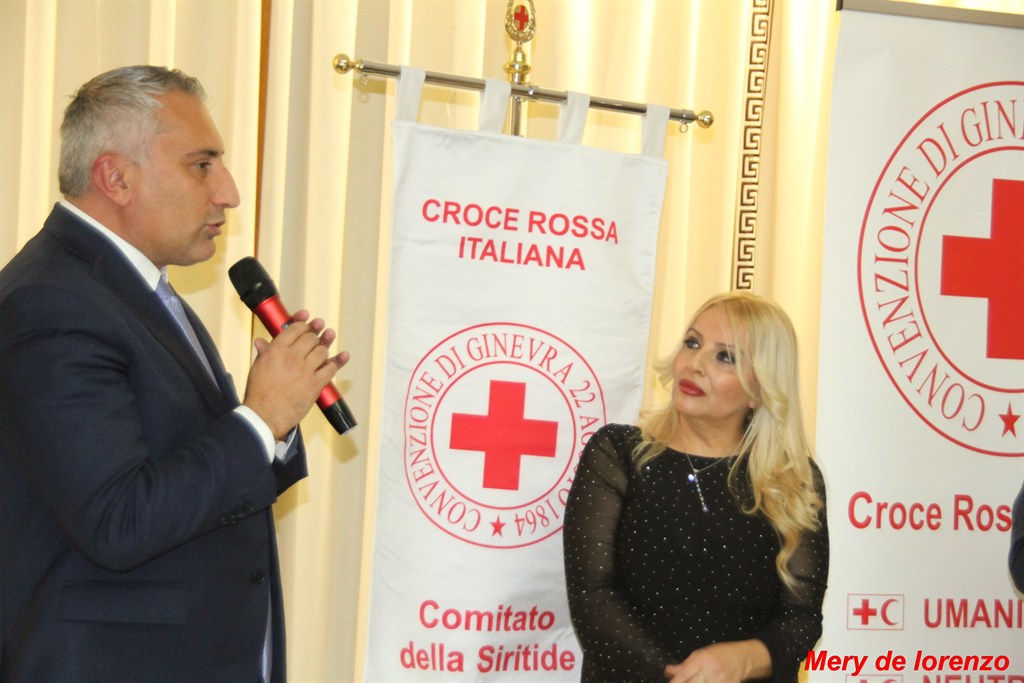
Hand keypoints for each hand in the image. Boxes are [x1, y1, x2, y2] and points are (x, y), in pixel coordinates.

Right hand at [243, 310, 349, 439]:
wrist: (265, 416)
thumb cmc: (259, 394)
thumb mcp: (257, 368)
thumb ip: (264, 353)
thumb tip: (261, 342)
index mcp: (276, 351)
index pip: (294, 329)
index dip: (303, 322)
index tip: (308, 318)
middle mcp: (291, 357)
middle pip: (310, 338)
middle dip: (316, 333)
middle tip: (320, 330)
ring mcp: (305, 370)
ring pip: (322, 351)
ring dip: (325, 347)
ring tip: (325, 344)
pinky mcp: (315, 384)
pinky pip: (330, 368)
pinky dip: (337, 362)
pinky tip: (343, 356)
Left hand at [663, 640, 769, 682]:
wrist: (743, 658)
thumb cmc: (720, 654)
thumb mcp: (700, 654)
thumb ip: (684, 665)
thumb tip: (668, 671)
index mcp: (702, 659)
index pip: (683, 674)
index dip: (675, 681)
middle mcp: (711, 671)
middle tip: (680, 682)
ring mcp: (720, 681)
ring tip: (696, 682)